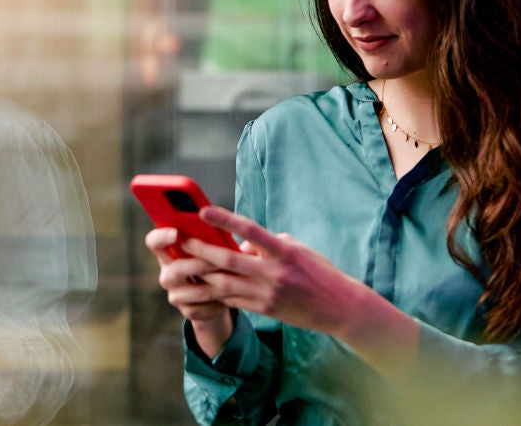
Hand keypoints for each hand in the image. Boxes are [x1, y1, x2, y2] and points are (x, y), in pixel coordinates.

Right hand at [144, 227, 230, 324]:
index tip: (176, 232)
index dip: (161, 237)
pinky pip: (202, 307)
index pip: (154, 242)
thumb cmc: (218, 259)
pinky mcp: (188, 311)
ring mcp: (176, 294)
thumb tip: (222, 223)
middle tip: (218, 259)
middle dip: (198, 264)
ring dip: (212, 284)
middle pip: (174, 269)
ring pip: (190, 291)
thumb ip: (211, 236)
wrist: (220, 294)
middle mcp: (167, 273)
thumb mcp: (215, 245)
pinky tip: (231, 296)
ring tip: (231, 277)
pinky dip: (218, 302)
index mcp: (169, 252)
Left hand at [180, 206, 375, 338]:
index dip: (225, 220)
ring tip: (183, 265)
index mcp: (284, 251)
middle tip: (183, 241)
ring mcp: (267, 294)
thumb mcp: (297, 248)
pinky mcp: (264, 309)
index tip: (204, 211)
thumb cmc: (318, 271)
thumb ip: (266, 244)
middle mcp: (274, 272)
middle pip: (229, 260)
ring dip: (201, 273)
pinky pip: (232, 299)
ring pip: (224, 283)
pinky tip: (200, 285)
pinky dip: (214, 292)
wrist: (337, 306)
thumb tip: (239, 244)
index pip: (250, 230)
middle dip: (202, 250)